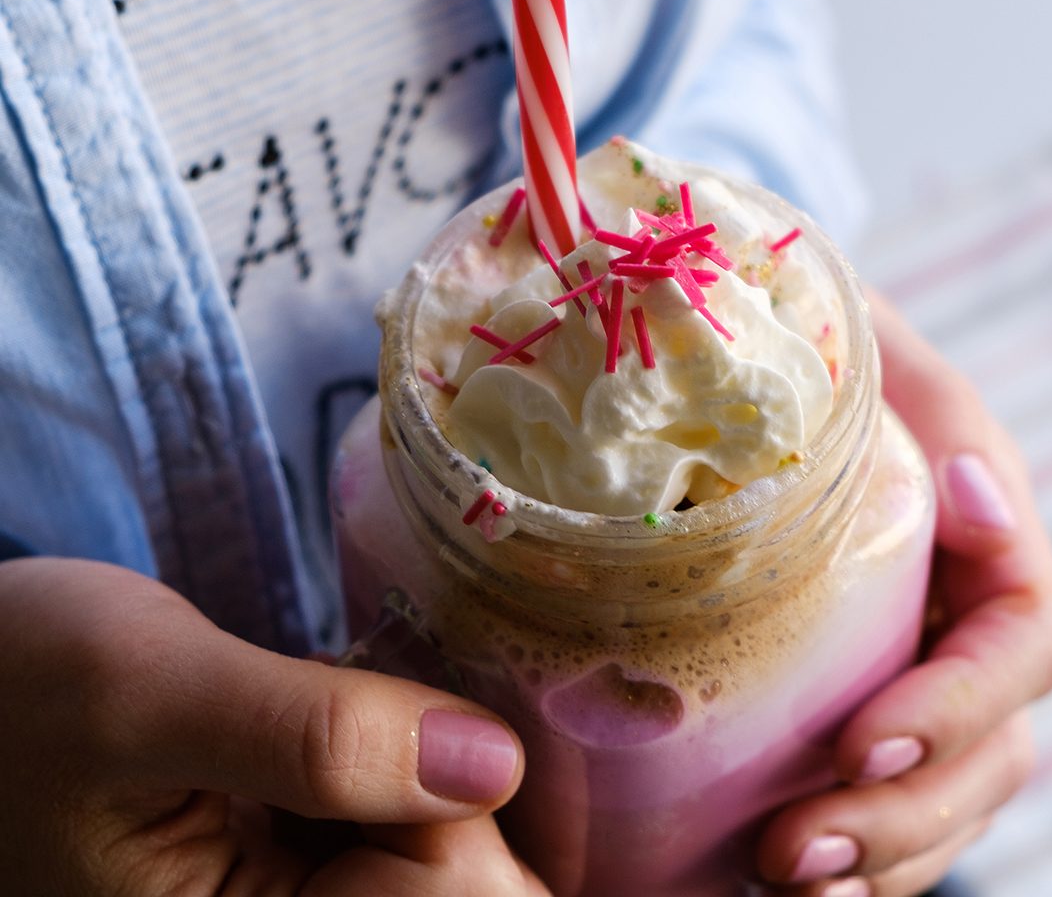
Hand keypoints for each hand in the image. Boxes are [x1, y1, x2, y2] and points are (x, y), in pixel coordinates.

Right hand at [0, 556, 550, 895]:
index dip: (462, 810)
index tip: (413, 720)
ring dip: (441, 770)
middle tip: (400, 706)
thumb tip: (493, 763)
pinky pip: (405, 828)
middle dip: (465, 792)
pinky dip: (413, 762)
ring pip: (450, 859)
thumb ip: (315, 738)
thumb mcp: (148, 695)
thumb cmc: (19, 686)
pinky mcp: (300, 863)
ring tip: (373, 705)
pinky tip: (369, 717)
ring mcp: (290, 896)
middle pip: (469, 895)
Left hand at [755, 291, 1051, 894]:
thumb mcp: (859, 333)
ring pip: (944, 789)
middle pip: (990, 745)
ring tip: (777, 880)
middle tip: (794, 851)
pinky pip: (883, 791)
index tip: (860, 742)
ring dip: (874, 854)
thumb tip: (976, 495)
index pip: (1021, 639)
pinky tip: (765, 881)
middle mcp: (966, 597)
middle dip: (904, 813)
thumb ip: (918, 392)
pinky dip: (848, 853)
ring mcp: (917, 648)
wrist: (759, 342)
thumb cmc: (809, 327)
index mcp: (986, 519)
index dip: (960, 705)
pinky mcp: (858, 682)